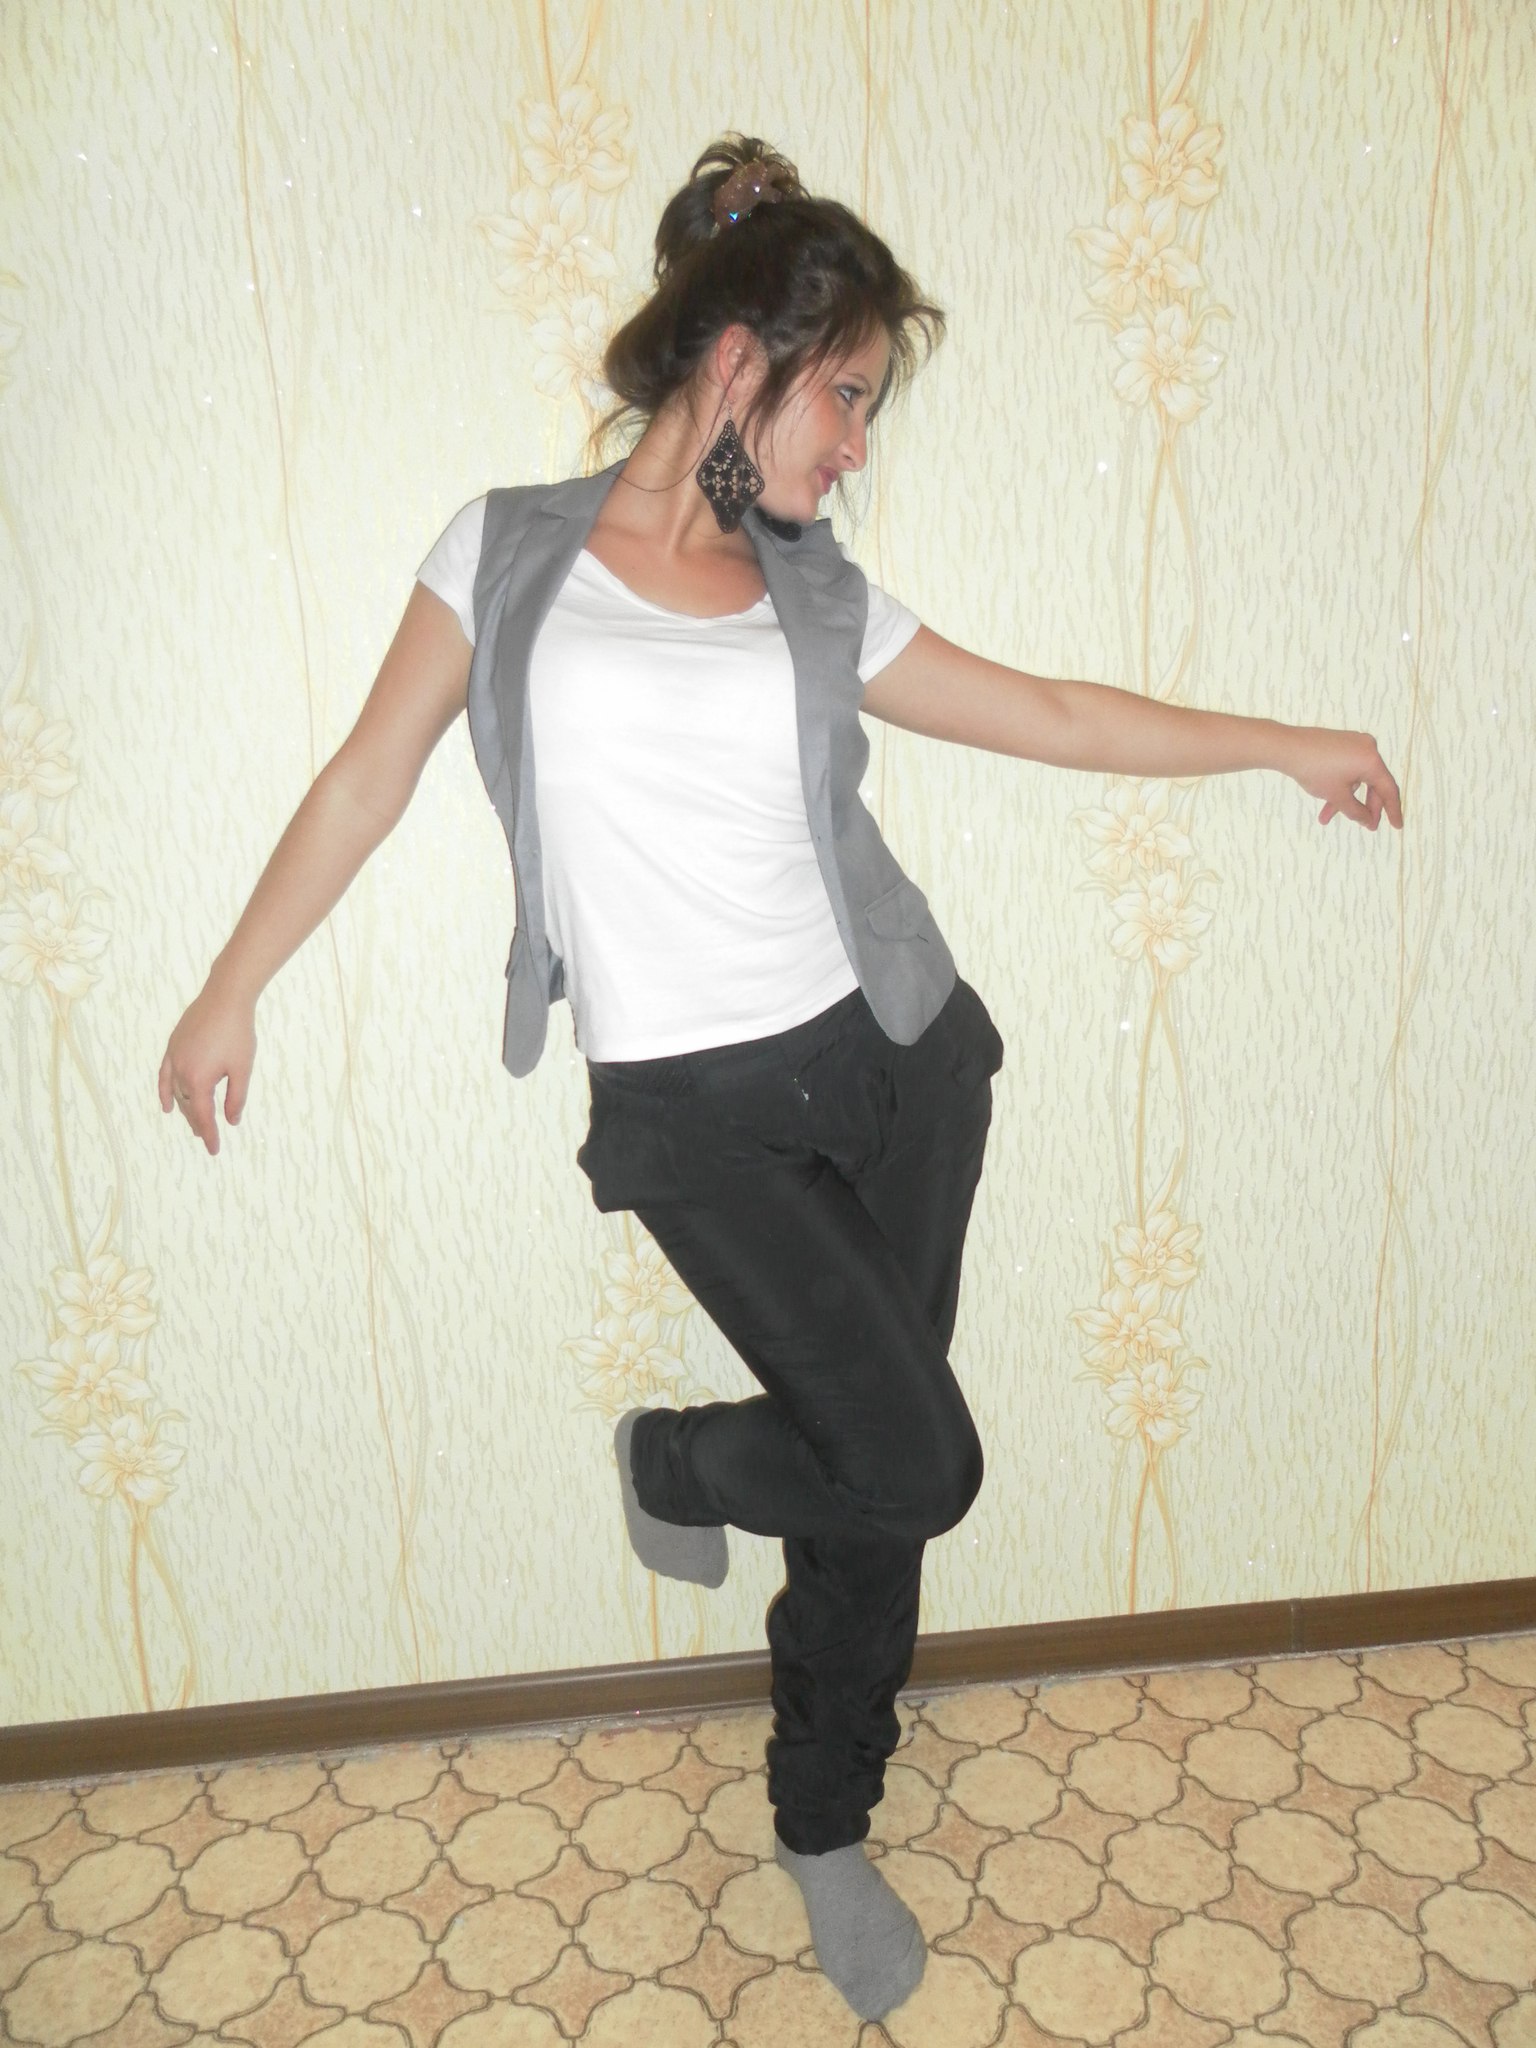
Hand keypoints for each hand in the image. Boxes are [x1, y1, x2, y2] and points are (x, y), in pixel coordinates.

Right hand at [158, 981, 256, 1156]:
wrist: (225, 998)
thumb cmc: (238, 1033)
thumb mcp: (242, 1069)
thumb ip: (236, 1098)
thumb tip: (231, 1121)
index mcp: (199, 1080)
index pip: (202, 1116)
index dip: (209, 1134)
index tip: (214, 1149)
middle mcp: (181, 1072)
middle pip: (188, 1106)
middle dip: (197, 1123)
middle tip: (206, 1137)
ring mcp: (174, 1058)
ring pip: (176, 1093)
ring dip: (184, 1110)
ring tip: (193, 1124)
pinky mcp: (173, 1047)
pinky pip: (165, 1076)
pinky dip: (165, 1092)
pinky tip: (167, 1105)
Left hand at [1284, 726, 1403, 830]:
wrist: (1287, 748)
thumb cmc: (1314, 770)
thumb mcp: (1337, 796)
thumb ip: (1357, 812)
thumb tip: (1368, 821)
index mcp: (1372, 760)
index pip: (1389, 789)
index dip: (1393, 810)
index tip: (1397, 826)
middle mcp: (1368, 748)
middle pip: (1373, 784)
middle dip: (1366, 807)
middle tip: (1364, 825)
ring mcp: (1355, 743)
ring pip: (1357, 778)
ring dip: (1345, 799)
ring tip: (1326, 817)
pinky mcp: (1343, 742)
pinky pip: (1349, 768)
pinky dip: (1341, 785)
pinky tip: (1326, 800)